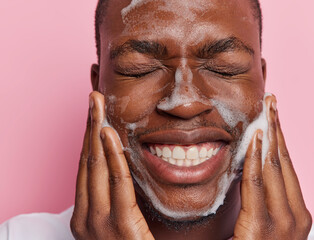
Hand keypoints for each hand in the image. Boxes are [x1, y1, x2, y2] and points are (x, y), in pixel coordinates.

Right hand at [70, 91, 153, 239]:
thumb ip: (119, 197)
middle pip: (87, 162)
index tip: (95, 111)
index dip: (89, 136)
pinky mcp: (119, 229)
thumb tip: (120, 168)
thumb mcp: (120, 221)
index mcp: (87, 214)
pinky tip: (109, 135)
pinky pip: (115, 186)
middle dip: (89, 127)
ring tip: (97, 105)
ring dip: (95, 134)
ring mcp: (97, 224)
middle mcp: (85, 217)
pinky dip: (111, 158)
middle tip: (93, 98)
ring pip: (95, 168)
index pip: (87, 166)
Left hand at [233, 96, 311, 239]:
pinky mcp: (263, 227)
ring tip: (266, 110)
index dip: (281, 139)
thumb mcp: (263, 224)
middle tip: (272, 103)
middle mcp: (296, 216)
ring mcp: (284, 222)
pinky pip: (258, 185)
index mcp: (298, 214)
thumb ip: (260, 199)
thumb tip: (249, 167)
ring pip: (276, 169)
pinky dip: (258, 159)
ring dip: (271, 136)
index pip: (288, 168)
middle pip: (285, 162)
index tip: (274, 116)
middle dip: (278, 129)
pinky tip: (257, 138)